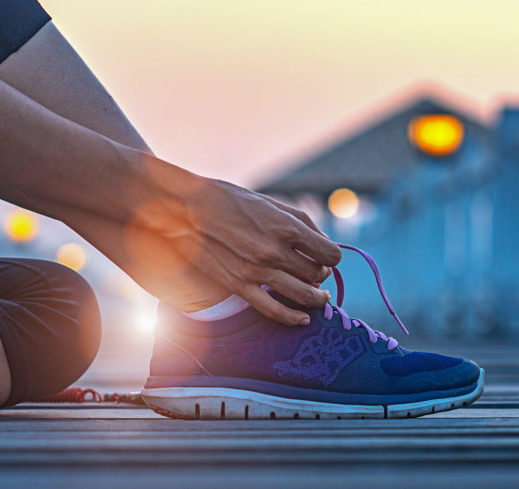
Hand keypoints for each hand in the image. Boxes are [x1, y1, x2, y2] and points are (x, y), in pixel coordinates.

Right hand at [143, 177, 341, 325]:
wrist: (185, 210)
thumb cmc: (229, 200)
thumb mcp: (270, 202)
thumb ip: (300, 221)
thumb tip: (323, 241)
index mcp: (287, 227)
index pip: (330, 253)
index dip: (332, 257)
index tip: (325, 256)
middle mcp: (276, 251)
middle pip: (317, 274)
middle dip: (321, 274)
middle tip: (316, 271)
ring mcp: (257, 271)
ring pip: (303, 295)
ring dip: (317, 298)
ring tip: (319, 297)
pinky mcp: (239, 286)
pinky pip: (274, 311)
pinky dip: (293, 318)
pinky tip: (303, 319)